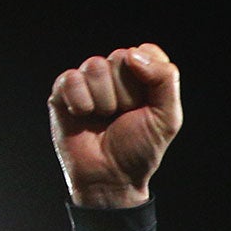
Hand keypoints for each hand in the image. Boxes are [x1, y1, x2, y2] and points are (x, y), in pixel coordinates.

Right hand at [49, 44, 182, 208]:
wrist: (111, 178)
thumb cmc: (139, 150)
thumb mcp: (167, 118)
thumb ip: (165, 79)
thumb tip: (132, 54)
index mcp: (140, 77)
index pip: (145, 51)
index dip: (147, 77)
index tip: (146, 104)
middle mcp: (114, 74)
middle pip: (120, 57)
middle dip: (126, 94)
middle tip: (123, 116)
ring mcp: (88, 81)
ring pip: (95, 66)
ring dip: (104, 101)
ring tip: (104, 119)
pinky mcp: (63, 91)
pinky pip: (72, 79)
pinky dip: (81, 103)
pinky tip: (84, 117)